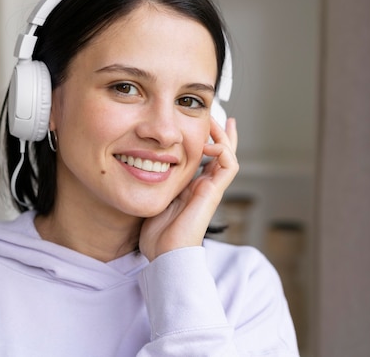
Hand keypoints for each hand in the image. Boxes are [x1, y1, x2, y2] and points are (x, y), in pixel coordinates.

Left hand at [139, 117, 238, 260]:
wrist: (165, 255)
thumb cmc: (157, 236)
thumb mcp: (152, 200)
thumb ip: (152, 184)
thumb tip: (140, 167)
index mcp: (190, 187)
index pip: (205, 159)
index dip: (208, 141)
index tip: (207, 123)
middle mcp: (203, 186)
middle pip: (222, 154)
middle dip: (222, 133)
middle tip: (218, 115)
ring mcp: (210, 189)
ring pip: (228, 155)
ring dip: (222, 136)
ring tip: (214, 122)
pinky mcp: (213, 193)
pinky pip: (229, 166)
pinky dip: (223, 150)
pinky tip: (210, 143)